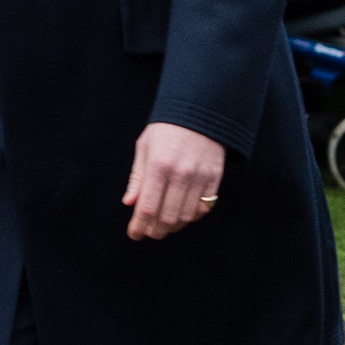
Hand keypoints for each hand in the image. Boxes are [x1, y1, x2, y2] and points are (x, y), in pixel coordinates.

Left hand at [123, 122, 224, 241]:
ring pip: (186, 217)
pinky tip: (182, 214)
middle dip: (155, 231)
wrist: (201, 111)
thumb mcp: (145, 147)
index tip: (134, 234)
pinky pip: (204, 208)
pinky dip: (192, 217)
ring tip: (164, 225)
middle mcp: (180, 174)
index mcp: (158, 165)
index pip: (147, 208)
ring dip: (173, 226)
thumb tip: (130, 203)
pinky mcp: (215, 178)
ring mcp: (200, 177)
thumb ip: (137, 177)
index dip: (139, 226)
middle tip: (149, 233)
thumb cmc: (167, 129)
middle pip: (167, 218)